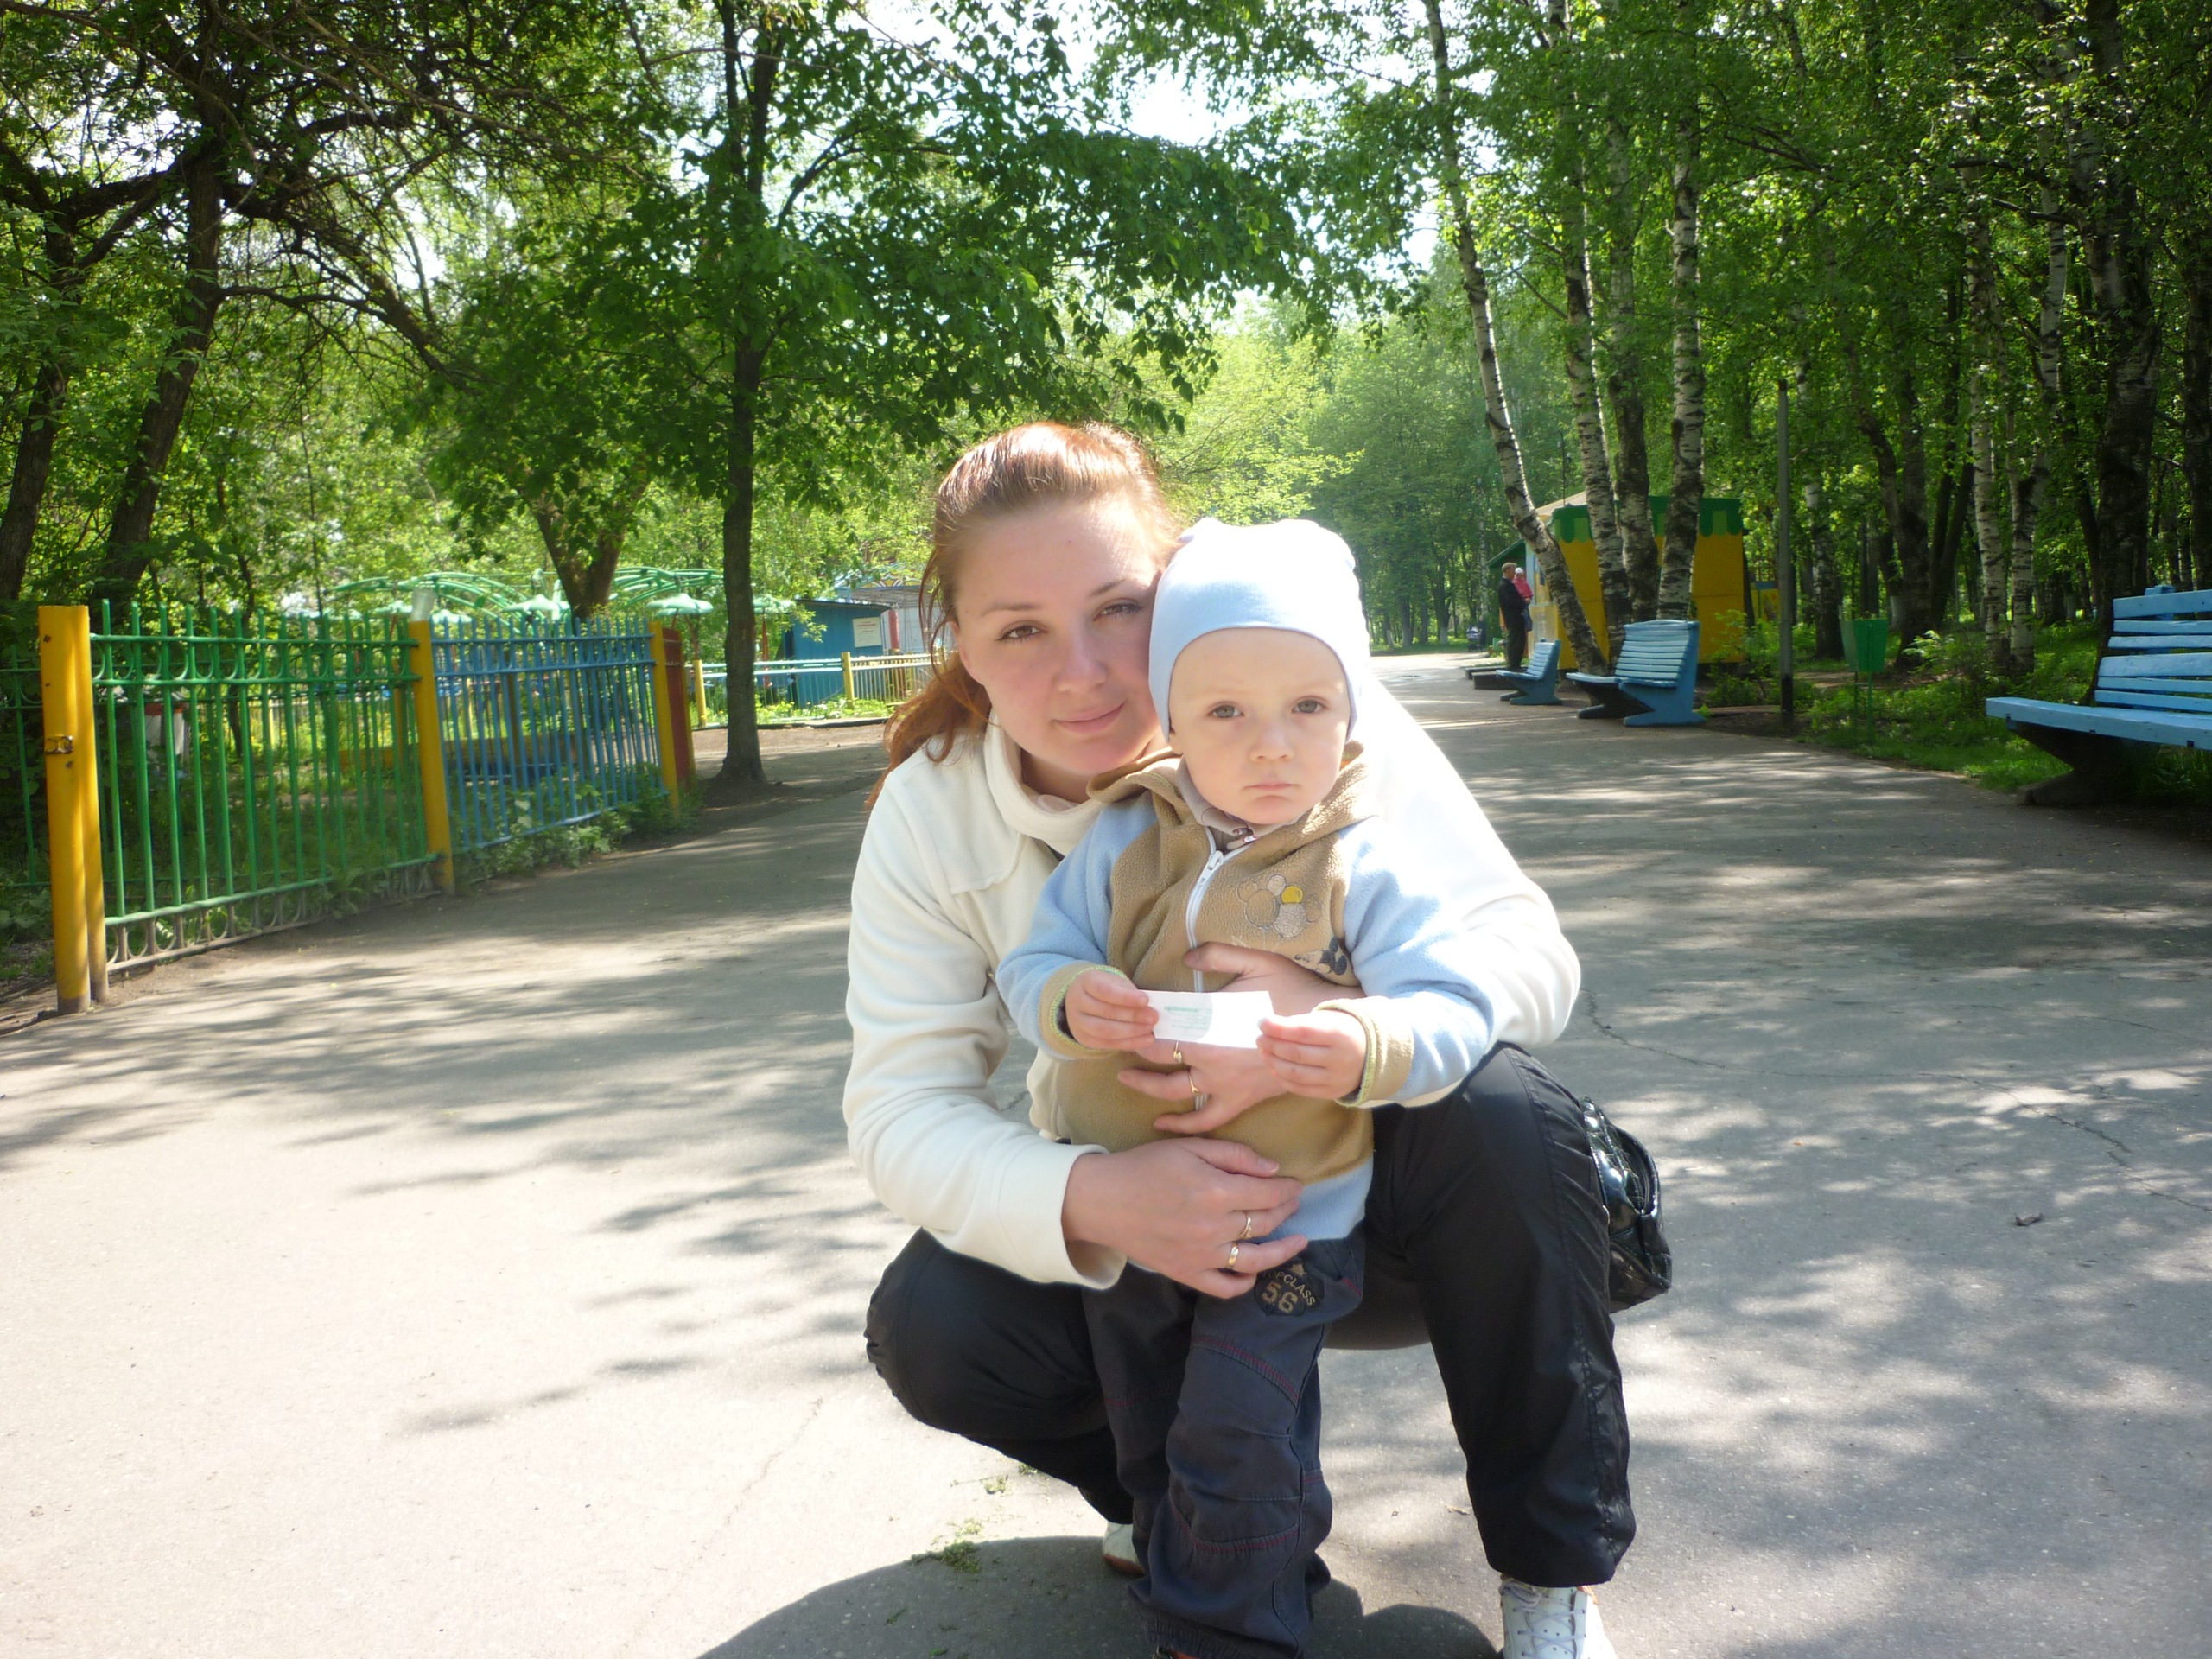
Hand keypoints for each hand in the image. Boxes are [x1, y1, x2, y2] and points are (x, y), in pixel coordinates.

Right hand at [1062, 1138, 1306, 1297]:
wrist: (1103, 1200)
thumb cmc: (1145, 1166)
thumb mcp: (1189, 1146)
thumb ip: (1234, 1155)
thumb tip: (1273, 1170)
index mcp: (1216, 1191)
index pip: (1268, 1193)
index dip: (1288, 1189)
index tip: (1296, 1184)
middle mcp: (1214, 1226)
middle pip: (1264, 1221)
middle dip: (1286, 1209)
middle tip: (1293, 1201)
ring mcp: (1202, 1255)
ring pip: (1256, 1258)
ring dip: (1283, 1250)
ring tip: (1299, 1241)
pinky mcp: (1188, 1273)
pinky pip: (1226, 1287)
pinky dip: (1245, 1283)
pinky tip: (1256, 1271)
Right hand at [1064, 969, 1157, 1051]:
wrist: (1084, 1001)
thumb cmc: (1106, 989)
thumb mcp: (1115, 982)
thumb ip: (1129, 992)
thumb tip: (1151, 1006)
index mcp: (1085, 982)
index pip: (1104, 990)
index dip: (1125, 997)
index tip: (1146, 1000)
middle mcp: (1077, 1002)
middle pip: (1105, 1012)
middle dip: (1132, 1016)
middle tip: (1154, 1017)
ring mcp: (1078, 1023)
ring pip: (1105, 1031)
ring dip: (1131, 1032)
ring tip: (1150, 1029)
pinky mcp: (1084, 1039)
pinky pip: (1108, 1044)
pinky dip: (1129, 1043)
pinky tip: (1146, 1040)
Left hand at [1118, 944, 1363, 1132]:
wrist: (1328, 1030)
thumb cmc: (1293, 991)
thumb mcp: (1258, 962)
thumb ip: (1219, 954)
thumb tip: (1187, 956)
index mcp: (1211, 1029)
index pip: (1161, 1031)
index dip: (1138, 1026)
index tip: (1125, 1018)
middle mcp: (1213, 1063)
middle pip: (1159, 1061)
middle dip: (1134, 1052)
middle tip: (1116, 1041)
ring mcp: (1226, 1086)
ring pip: (1174, 1094)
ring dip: (1146, 1087)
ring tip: (1124, 1078)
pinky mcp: (1241, 1101)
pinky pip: (1205, 1122)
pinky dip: (1182, 1127)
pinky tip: (1161, 1123)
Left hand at [1258, 1010, 1365, 1099]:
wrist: (1373, 1054)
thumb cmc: (1343, 1031)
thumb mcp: (1329, 1019)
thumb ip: (1303, 1023)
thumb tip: (1270, 1028)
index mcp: (1340, 1034)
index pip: (1302, 1032)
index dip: (1278, 1028)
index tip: (1262, 1022)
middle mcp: (1339, 1059)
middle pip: (1296, 1054)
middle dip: (1272, 1045)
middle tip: (1260, 1038)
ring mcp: (1336, 1079)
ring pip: (1295, 1074)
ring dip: (1273, 1062)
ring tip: (1264, 1052)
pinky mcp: (1331, 1092)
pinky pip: (1301, 1089)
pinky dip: (1283, 1079)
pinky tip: (1274, 1068)